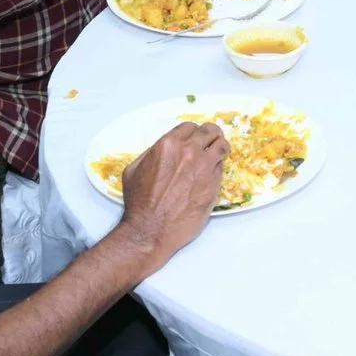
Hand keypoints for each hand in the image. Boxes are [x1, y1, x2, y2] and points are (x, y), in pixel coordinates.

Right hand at [109, 121, 227, 268]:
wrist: (151, 229)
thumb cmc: (139, 203)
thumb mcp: (134, 170)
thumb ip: (151, 154)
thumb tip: (161, 150)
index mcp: (169, 145)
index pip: (190, 127)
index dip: (193, 131)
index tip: (195, 136)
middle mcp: (190, 152)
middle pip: (210, 132)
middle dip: (210, 134)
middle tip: (211, 139)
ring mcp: (205, 168)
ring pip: (221, 147)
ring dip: (220, 146)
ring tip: (220, 150)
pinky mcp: (214, 185)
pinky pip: (221, 167)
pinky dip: (218, 166)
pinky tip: (213, 170)